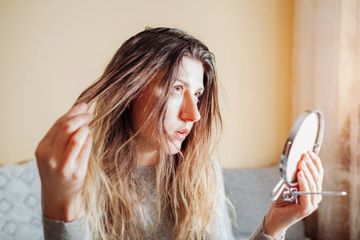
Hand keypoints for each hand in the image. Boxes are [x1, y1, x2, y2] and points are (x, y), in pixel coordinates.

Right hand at [35, 103, 93, 220]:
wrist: (59, 196)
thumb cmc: (58, 170)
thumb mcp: (52, 152)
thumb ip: (61, 135)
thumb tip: (78, 110)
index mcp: (42, 149)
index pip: (58, 124)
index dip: (72, 112)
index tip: (83, 106)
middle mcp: (50, 157)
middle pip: (67, 128)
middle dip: (81, 117)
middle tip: (90, 115)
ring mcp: (63, 166)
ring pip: (77, 138)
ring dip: (86, 128)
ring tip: (89, 127)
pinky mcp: (77, 172)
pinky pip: (86, 150)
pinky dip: (90, 140)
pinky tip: (90, 138)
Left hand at [264, 151, 323, 237]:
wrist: (275, 216)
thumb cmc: (282, 200)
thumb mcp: (288, 184)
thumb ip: (294, 176)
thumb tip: (297, 163)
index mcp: (313, 190)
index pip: (318, 175)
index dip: (315, 163)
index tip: (310, 153)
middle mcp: (315, 197)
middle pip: (317, 179)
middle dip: (311, 165)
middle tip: (305, 156)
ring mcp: (312, 204)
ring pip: (313, 185)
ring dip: (307, 172)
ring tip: (301, 163)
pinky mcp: (305, 209)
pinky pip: (306, 194)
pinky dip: (303, 183)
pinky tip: (300, 175)